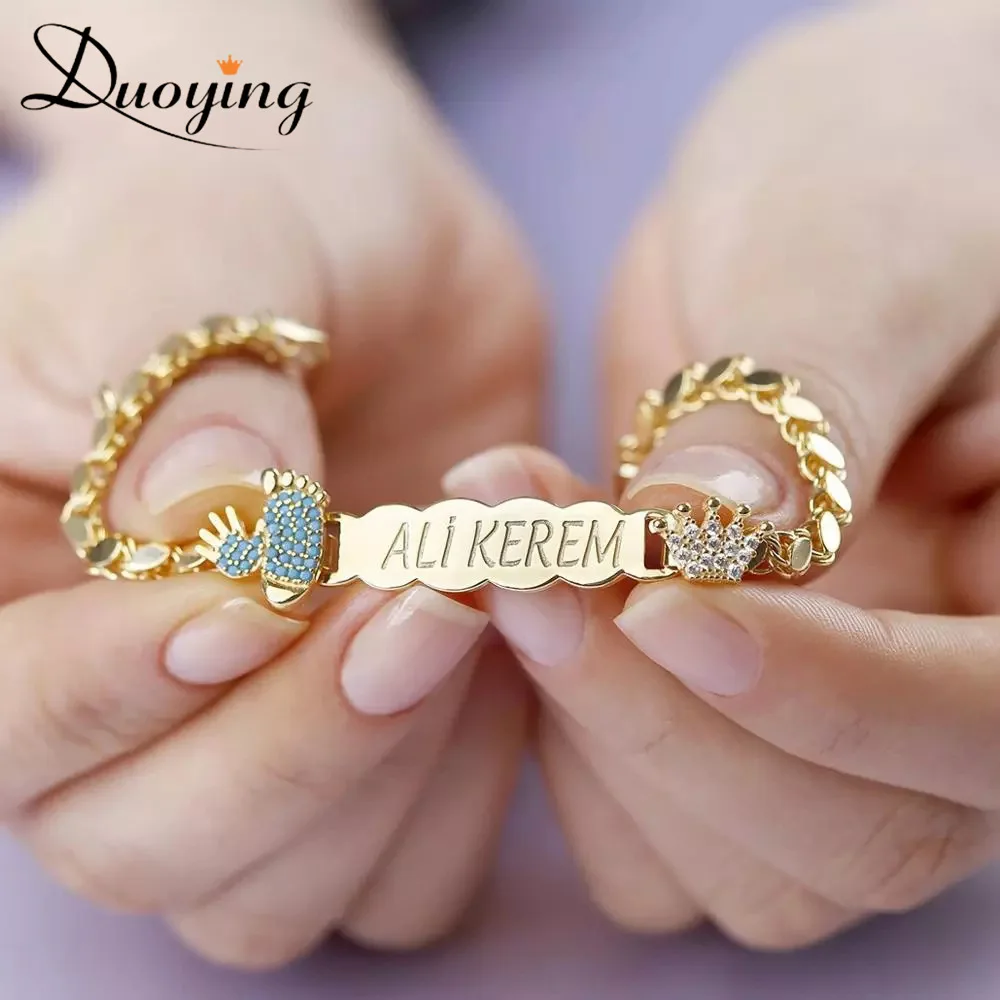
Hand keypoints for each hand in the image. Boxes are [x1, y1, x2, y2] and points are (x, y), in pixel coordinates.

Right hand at [0, 0, 537, 966]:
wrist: (373, 239)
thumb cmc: (251, 208)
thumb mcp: (198, 253)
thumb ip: (178, 388)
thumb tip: (214, 537)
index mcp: (7, 581)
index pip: (10, 720)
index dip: (125, 686)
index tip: (262, 593)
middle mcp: (112, 695)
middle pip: (146, 844)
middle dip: (299, 743)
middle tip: (420, 602)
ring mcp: (246, 735)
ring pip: (280, 889)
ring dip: (398, 770)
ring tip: (469, 595)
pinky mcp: (375, 748)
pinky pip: (410, 869)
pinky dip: (472, 785)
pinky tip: (509, 641)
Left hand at [443, 0, 999, 948]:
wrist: (818, 203)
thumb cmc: (888, 174)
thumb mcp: (867, 253)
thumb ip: (809, 403)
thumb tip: (717, 543)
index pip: (979, 728)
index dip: (827, 696)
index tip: (663, 602)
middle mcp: (946, 690)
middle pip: (840, 839)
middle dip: (661, 720)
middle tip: (528, 561)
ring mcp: (827, 715)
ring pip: (719, 859)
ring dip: (591, 724)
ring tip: (511, 544)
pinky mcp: (711, 703)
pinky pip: (628, 813)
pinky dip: (555, 726)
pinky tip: (516, 580)